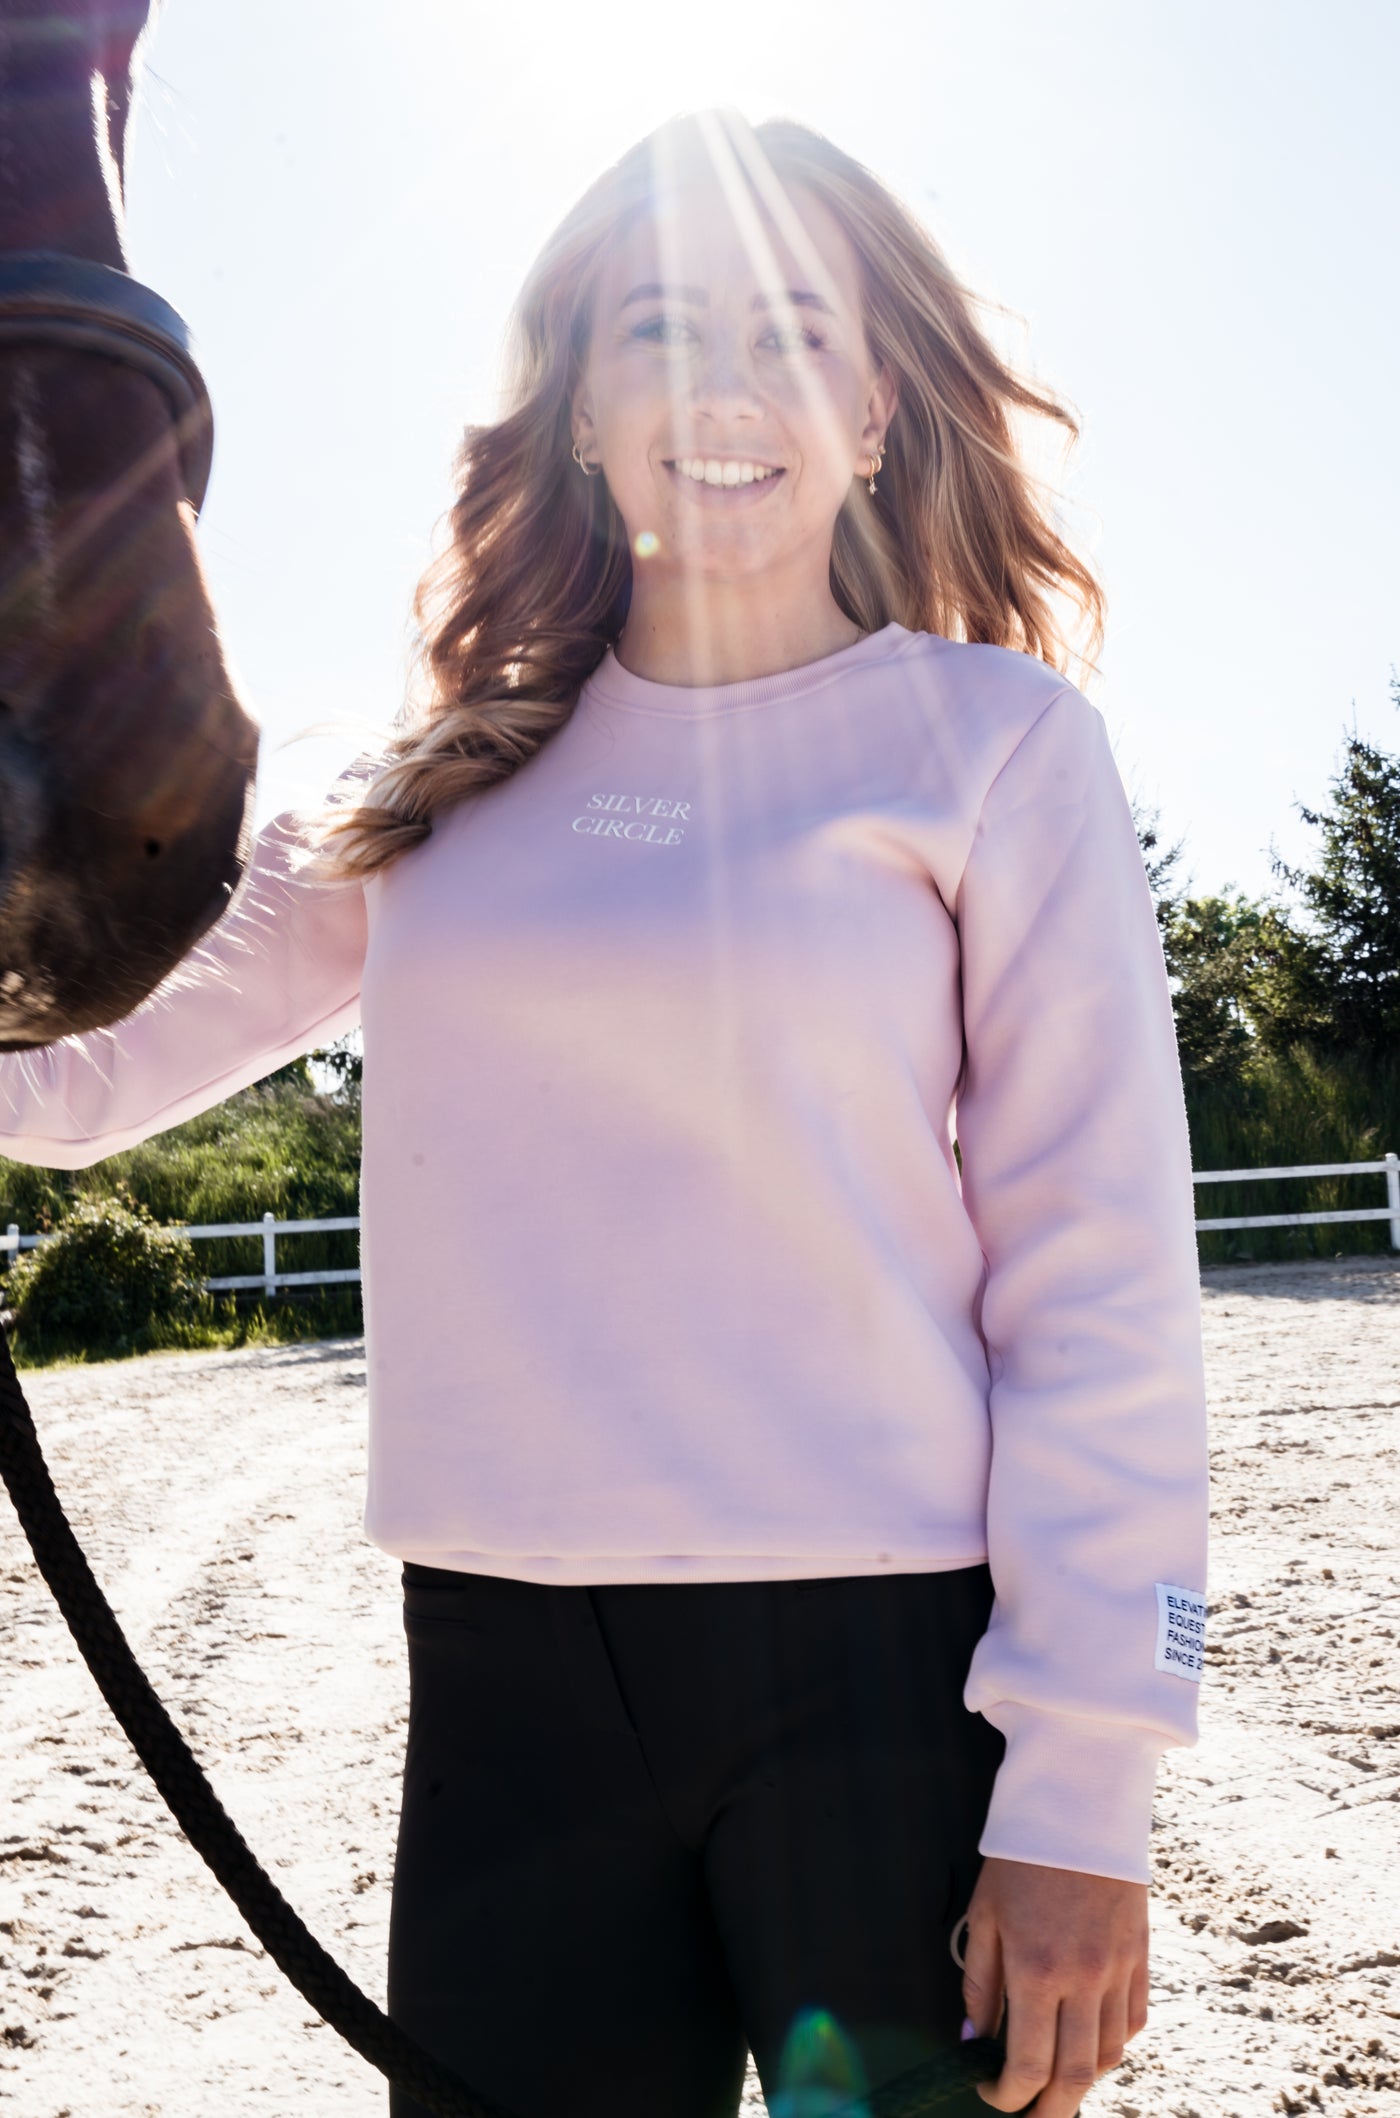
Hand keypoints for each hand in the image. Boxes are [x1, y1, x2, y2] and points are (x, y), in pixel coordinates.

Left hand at [960, 1856, 1148, 2114]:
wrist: (1078, 1803)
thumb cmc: (1020, 1856)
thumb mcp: (984, 1915)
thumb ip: (980, 1986)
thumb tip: (974, 2043)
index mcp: (1037, 1969)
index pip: (1029, 2066)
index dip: (1008, 2095)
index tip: (991, 2093)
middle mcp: (1084, 1979)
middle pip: (1075, 2079)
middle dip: (1050, 2111)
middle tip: (1029, 2115)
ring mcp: (1119, 1970)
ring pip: (1109, 2056)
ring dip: (1081, 2082)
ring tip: (1055, 2083)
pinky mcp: (1141, 1956)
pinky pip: (1134, 2022)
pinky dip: (1113, 2045)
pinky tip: (1090, 2043)